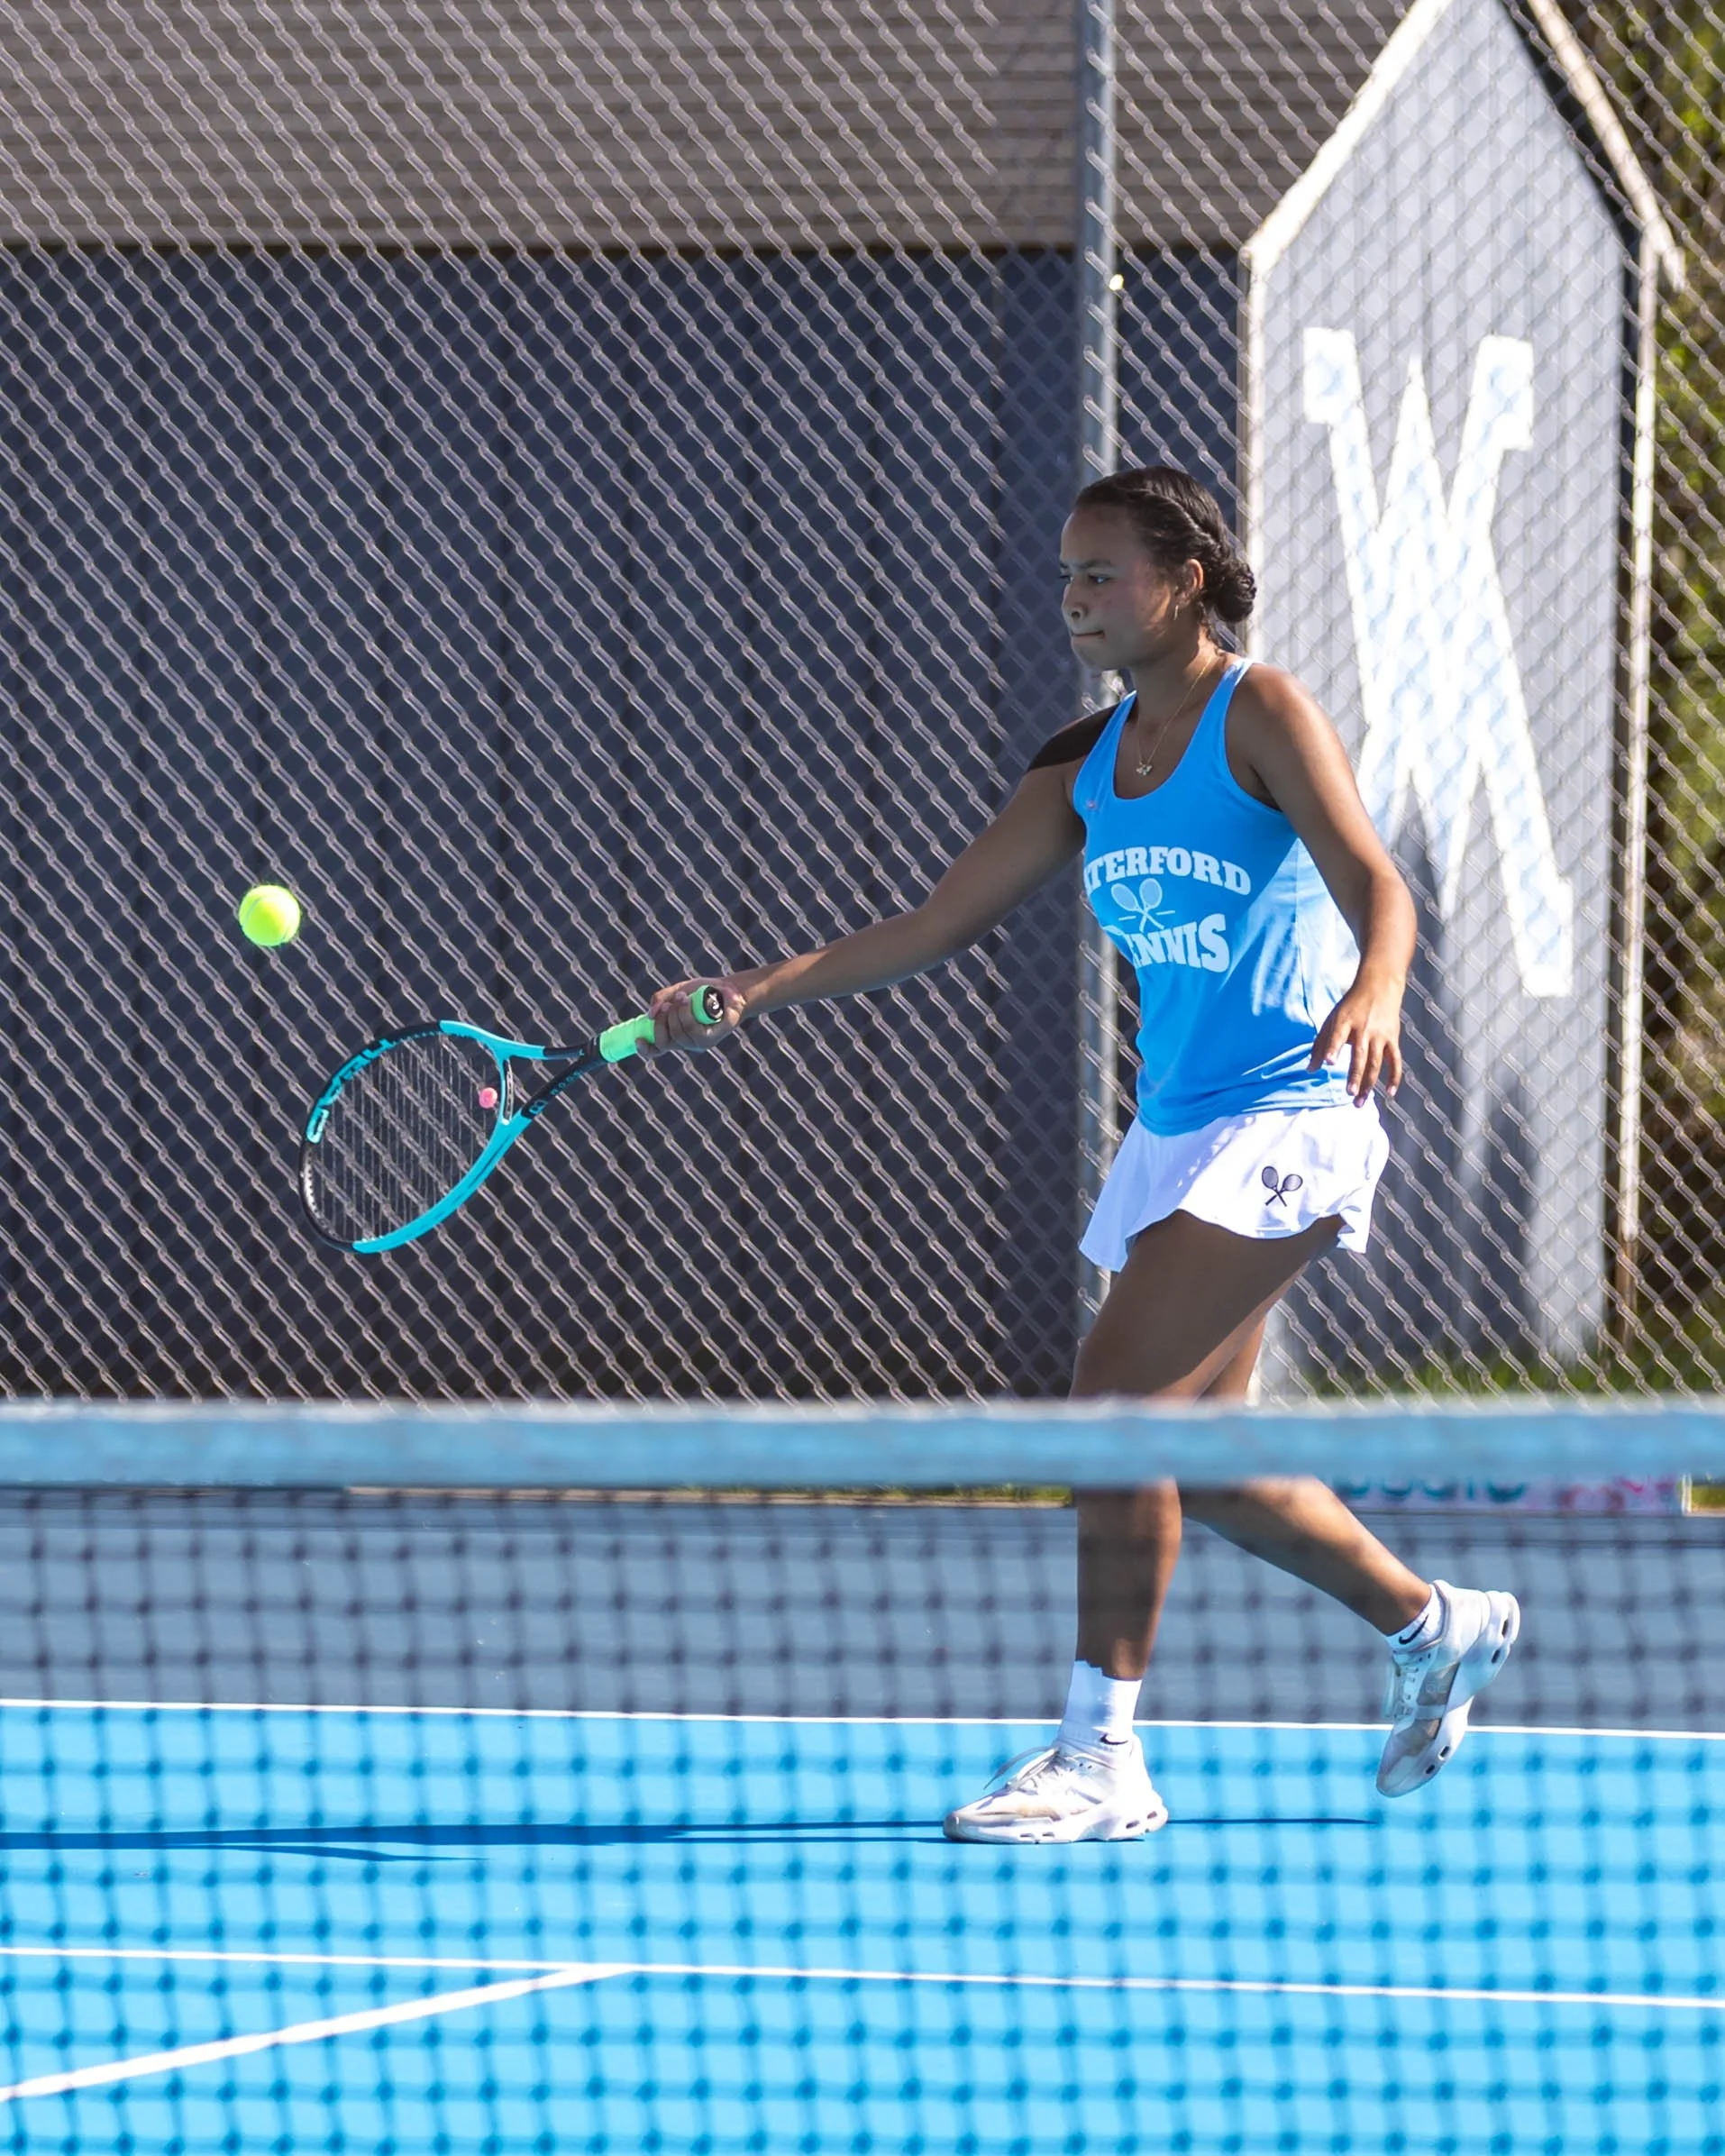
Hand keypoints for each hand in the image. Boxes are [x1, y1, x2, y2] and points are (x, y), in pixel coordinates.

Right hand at [644, 977, 746, 1055]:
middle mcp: (686, 1042)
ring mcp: (699, 1043)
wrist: (729, 989)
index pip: (656, 1049)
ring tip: (684, 997)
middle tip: (668, 1004)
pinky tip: (690, 1001)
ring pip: (679, 1034)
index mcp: (674, 1035)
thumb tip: (650, 1013)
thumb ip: (661, 999)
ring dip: (677, 1013)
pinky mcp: (713, 1038)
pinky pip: (694, 1030)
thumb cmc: (703, 992)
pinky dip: (688, 1013)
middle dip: (662, 1020)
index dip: (645, 1049)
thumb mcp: (678, 991)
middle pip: (664, 1041)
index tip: (638, 1039)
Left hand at [1311, 971, 1402, 1102]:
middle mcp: (1364, 1029)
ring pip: (1376, 1063)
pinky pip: (1395, 1061)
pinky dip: (1394, 1077)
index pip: (1338, 1036)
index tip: (1329, 1062)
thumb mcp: (1332, 1019)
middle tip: (1349, 1093)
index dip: (1333, 1048)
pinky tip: (1389, 1094)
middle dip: (1355, 1074)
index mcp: (1345, 1021)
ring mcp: (1380, 1035)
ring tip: (1359, 1101)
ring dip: (1369, 1083)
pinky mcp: (1393, 1039)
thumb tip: (1310, 1070)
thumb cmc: (1350, 1007)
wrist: (1379, 986)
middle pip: (1360, 1055)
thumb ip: (1320, 1045)